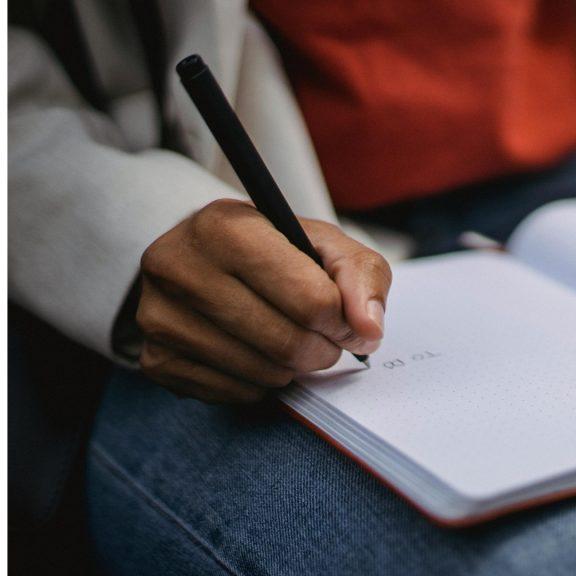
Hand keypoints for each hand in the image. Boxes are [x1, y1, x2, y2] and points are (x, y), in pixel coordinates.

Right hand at [137, 199, 391, 402]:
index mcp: (225, 226)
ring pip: (263, 373)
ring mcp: (159, 316)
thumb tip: (368, 330)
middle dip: (323, 349)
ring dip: (294, 368)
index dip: (343, 319)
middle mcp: (179, 266)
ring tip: (292, 341)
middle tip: (327, 339)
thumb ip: (360, 276)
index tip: (346, 320)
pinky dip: (262, 383)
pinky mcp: (155, 360)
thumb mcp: (324, 244)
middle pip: (287, 341)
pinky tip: (258, 354)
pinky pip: (236, 393)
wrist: (205, 262)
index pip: (310, 298)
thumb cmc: (273, 251)